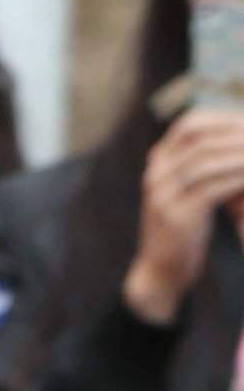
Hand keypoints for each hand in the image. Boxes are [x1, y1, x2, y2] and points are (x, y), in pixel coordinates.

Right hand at [127, 108, 243, 326]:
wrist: (160, 272)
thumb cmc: (181, 230)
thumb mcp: (184, 192)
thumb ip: (199, 166)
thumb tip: (236, 138)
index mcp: (157, 163)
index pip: (189, 124)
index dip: (221, 119)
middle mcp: (156, 175)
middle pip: (201, 140)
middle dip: (235, 136)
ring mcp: (163, 195)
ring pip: (207, 161)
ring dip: (239, 157)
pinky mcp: (176, 216)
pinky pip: (212, 188)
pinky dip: (235, 181)